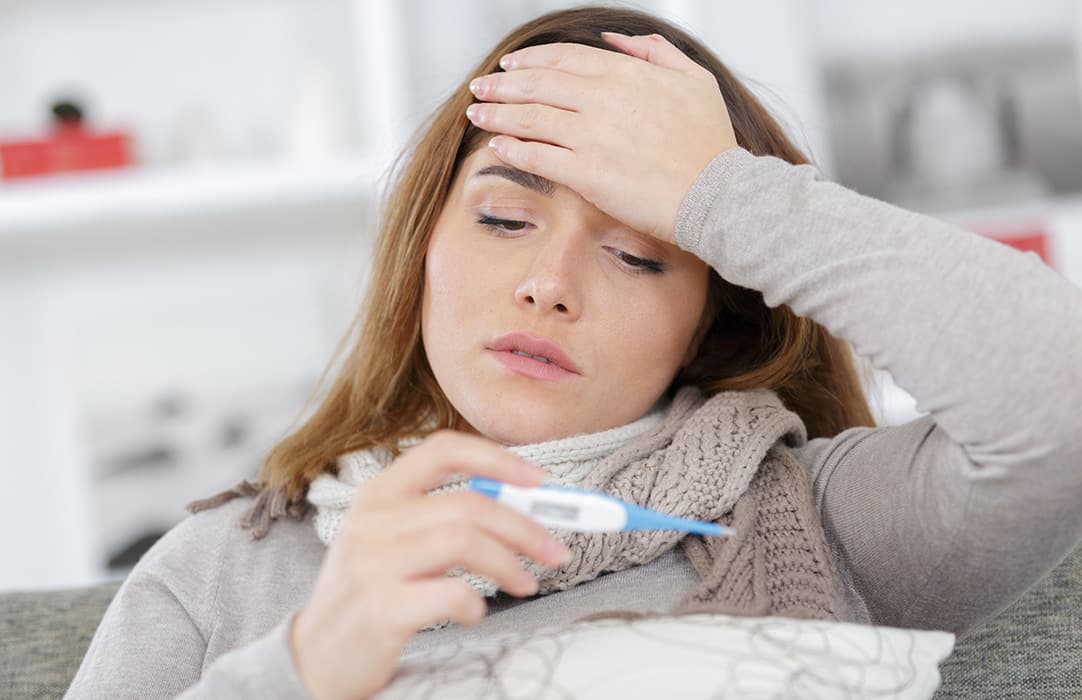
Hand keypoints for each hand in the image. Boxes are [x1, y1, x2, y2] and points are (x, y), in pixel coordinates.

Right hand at [289, 431, 568, 699]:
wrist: (316, 657)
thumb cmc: (369, 593)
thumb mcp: (392, 540)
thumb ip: (443, 516)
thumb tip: (524, 507)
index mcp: (378, 493)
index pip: (443, 449)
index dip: (499, 459)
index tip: (540, 481)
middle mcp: (372, 521)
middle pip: (469, 503)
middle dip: (525, 526)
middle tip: (555, 550)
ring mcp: (373, 564)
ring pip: (465, 540)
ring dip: (510, 563)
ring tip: (525, 584)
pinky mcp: (380, 610)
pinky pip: (450, 593)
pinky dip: (477, 604)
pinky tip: (475, 614)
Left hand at [466, 32, 737, 243]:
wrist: (718, 194)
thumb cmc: (711, 144)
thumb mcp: (694, 80)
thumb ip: (655, 52)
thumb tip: (617, 39)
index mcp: (627, 74)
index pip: (565, 58)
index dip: (531, 60)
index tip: (510, 65)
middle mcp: (604, 99)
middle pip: (539, 84)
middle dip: (503, 85)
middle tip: (481, 88)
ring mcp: (592, 136)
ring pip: (531, 117)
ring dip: (497, 114)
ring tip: (476, 114)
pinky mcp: (586, 174)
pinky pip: (537, 156)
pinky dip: (512, 149)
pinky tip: (497, 146)